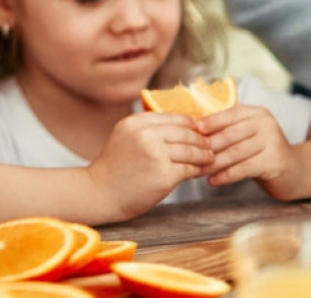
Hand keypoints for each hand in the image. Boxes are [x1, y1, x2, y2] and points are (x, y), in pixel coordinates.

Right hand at [87, 112, 213, 217]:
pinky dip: (197, 170)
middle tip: (210, 145)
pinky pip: (189, 169)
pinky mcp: (164, 175)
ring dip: (203, 155)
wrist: (100, 193)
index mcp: (136, 122)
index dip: (191, 124)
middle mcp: (145, 135)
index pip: (174, 117)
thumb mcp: (125, 136)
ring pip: (191, 150)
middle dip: (201, 139)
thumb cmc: (115, 168)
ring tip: (209, 158)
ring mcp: (155, 155)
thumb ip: (147, 127)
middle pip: (186, 132)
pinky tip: (200, 171)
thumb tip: (181, 124)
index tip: (199, 131)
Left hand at [197, 106, 302, 198]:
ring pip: (234, 153)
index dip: (208, 124)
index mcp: (256, 112)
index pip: (228, 115)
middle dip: (207, 147)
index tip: (189, 133)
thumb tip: (192, 130)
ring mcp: (272, 141)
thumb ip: (226, 130)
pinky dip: (226, 175)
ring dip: (213, 164)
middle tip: (188, 157)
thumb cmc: (260, 152)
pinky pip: (244, 168)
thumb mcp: (246, 136)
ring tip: (196, 171)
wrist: (293, 172)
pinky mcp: (274, 161)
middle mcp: (266, 123)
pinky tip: (212, 181)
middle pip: (229, 135)